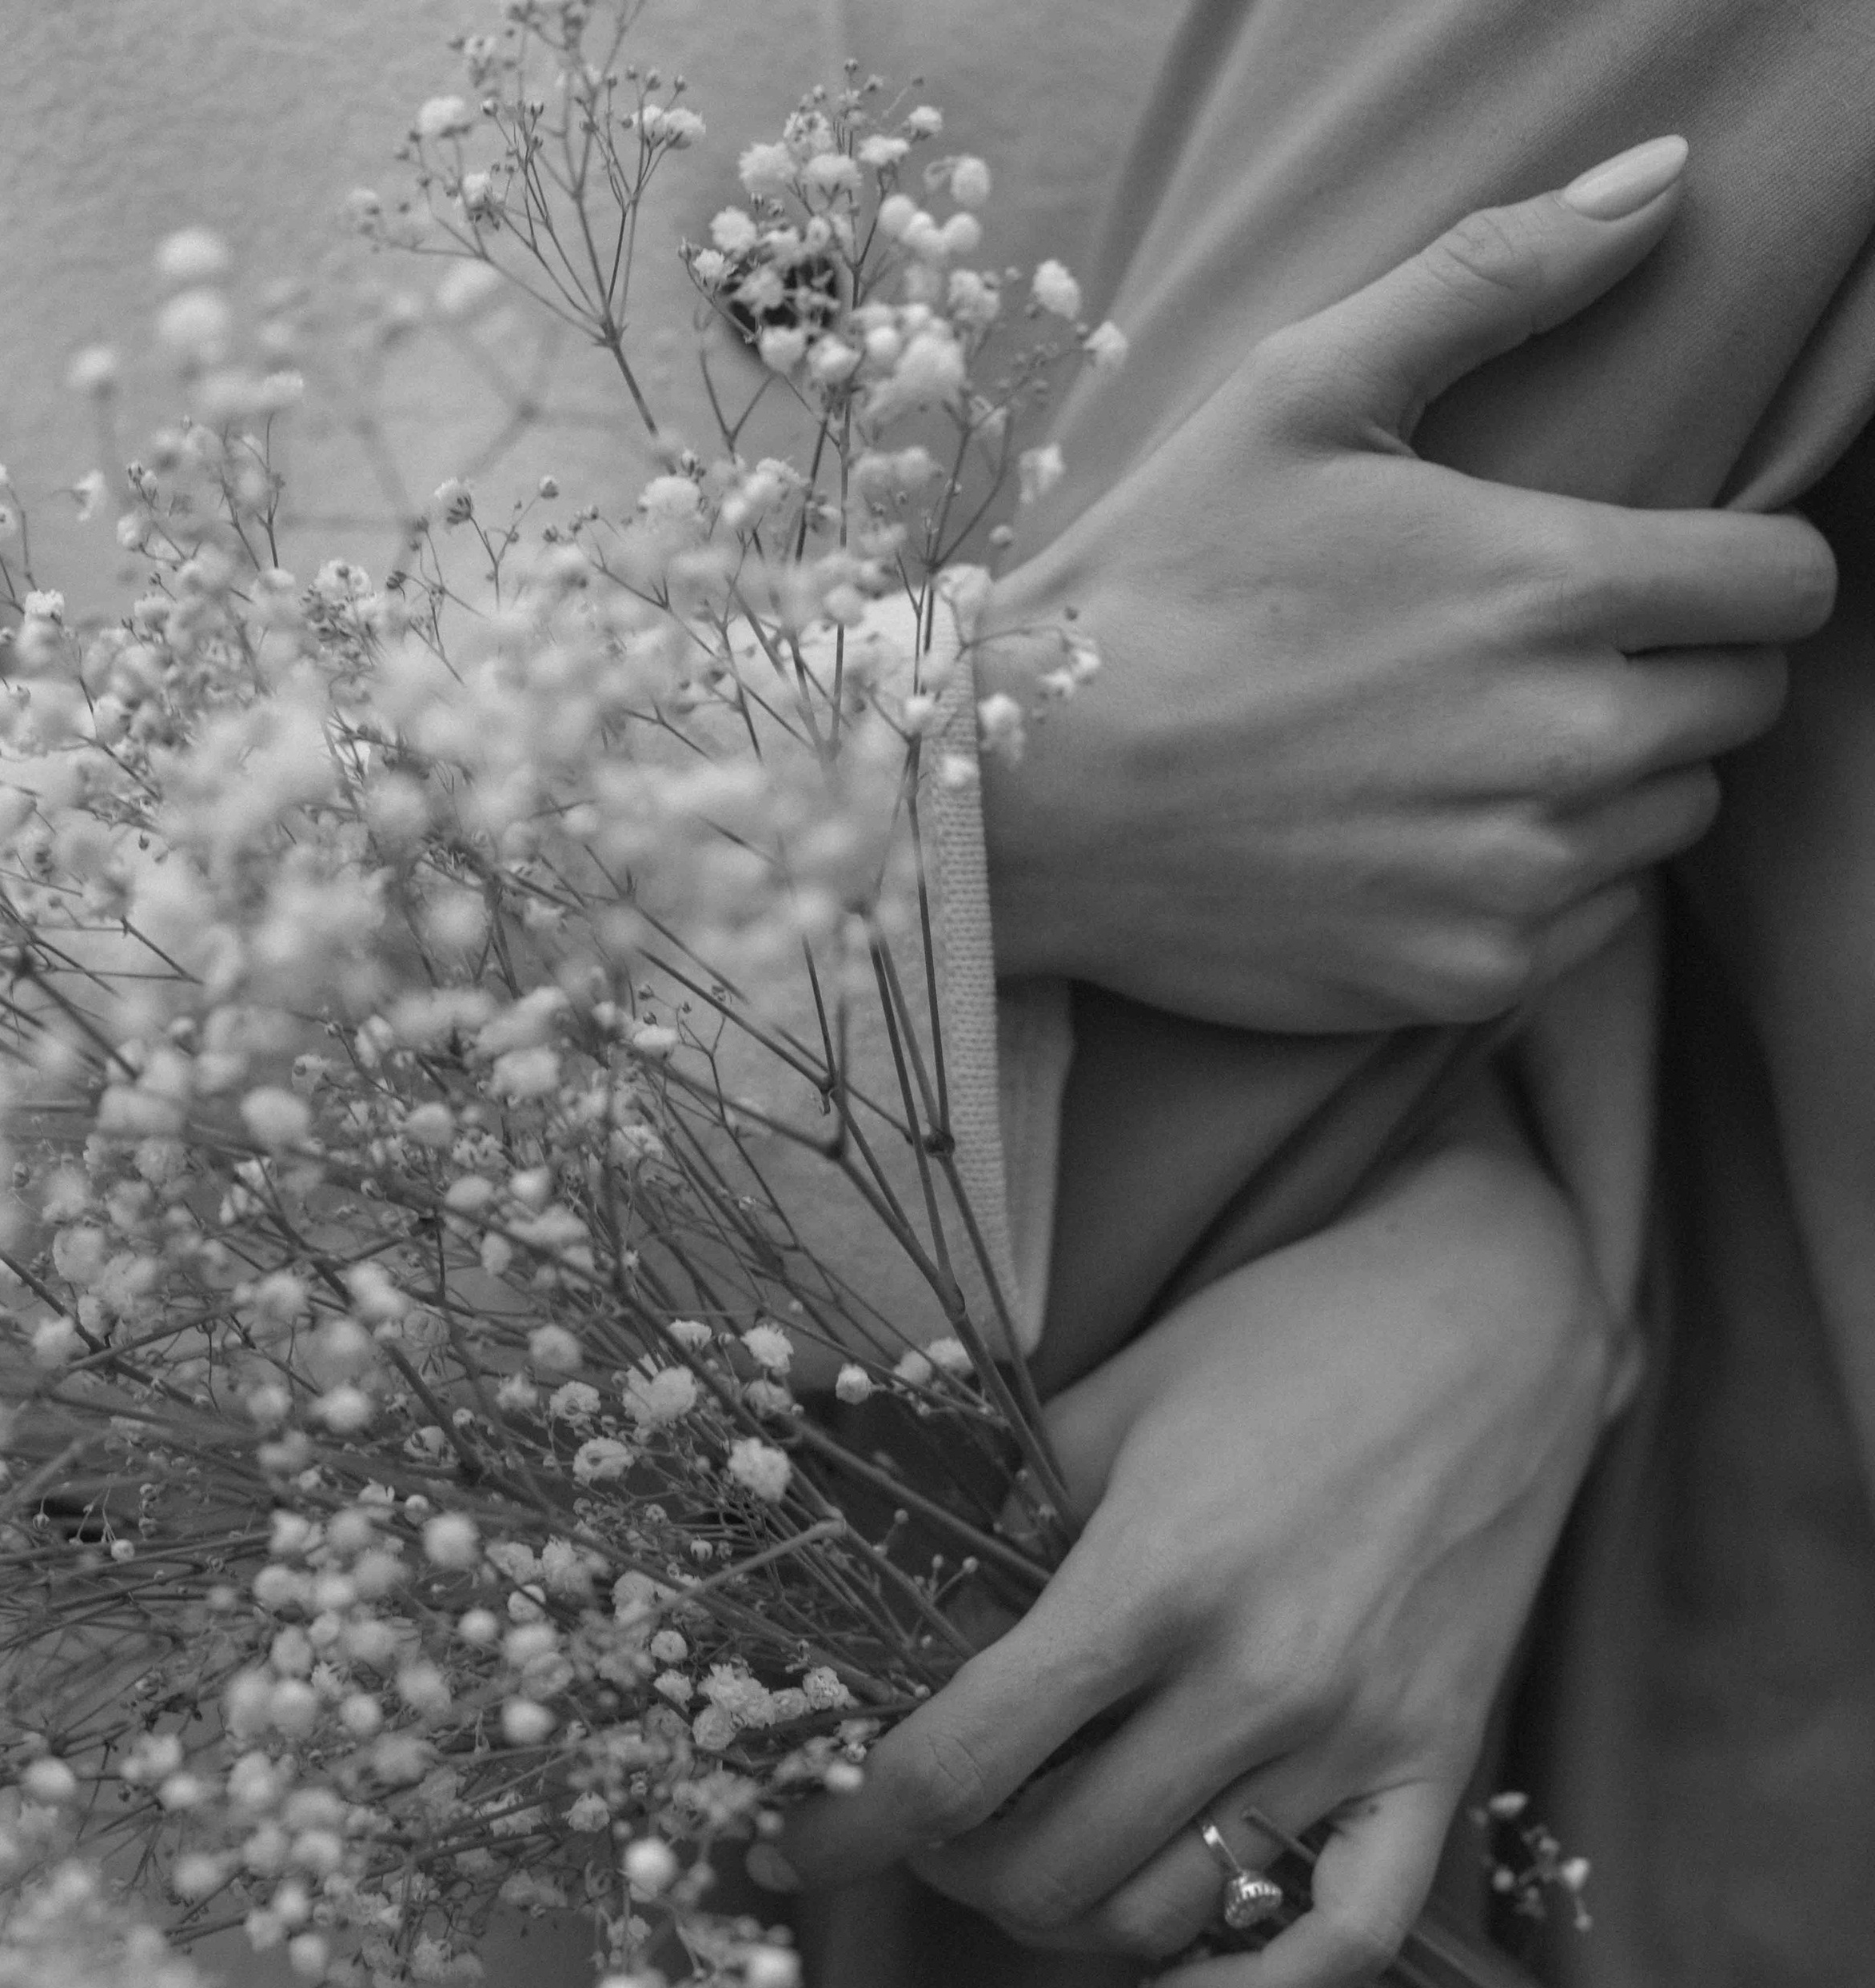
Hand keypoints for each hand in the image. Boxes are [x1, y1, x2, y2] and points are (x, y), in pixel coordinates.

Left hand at [774, 1113, 1609, 1987]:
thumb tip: (883, 1633)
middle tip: (923, 1825)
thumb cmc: (1286, 1336)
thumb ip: (994, 1528)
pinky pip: (1346, 1941)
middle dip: (949, 1870)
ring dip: (1066, 1916)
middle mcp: (1255, 1681)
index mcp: (1150, 1579)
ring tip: (1027, 1859)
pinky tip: (1167, 1980)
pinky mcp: (1438, 1765)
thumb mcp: (1109, 1402)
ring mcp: (1355, 1736)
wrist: (1501, 1311)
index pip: (955, 1767)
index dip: (849, 1830)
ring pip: (1167, 1916)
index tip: (791, 1850)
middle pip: (1047, 1870)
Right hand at [979, 137, 1835, 1031]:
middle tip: (1538, 657)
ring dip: (1613, 781)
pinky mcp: (1469, 976)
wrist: (1032, 796)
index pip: (1784, 588)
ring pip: (1670, 819)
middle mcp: (1566, 743)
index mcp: (1552, 586)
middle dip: (1671, 669)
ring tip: (1477, 747)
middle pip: (1741, 707)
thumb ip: (1499, 278)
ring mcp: (1520, 875)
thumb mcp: (1303, 387)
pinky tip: (1433, 838)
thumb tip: (1663, 183)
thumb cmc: (1160, 583)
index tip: (1669, 571)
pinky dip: (1544, 886)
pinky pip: (1592, 926)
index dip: (1743, 567)